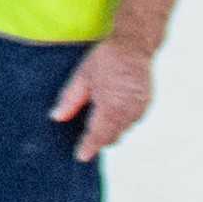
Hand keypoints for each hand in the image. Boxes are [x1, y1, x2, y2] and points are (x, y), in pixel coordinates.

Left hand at [58, 35, 162, 158]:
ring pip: (122, 130)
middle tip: (83, 140)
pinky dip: (119, 121)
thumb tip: (57, 117)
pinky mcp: (145, 105)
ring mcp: (139, 108)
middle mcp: (128, 110)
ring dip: (109, 131)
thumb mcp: (83, 76)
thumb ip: (70, 99)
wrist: (134, 45)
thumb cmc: (106, 58)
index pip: (99, 134)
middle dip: (98, 139)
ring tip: (94, 123)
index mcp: (111, 105)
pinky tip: (109, 112)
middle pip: (111, 136)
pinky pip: (130, 121)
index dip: (89, 147)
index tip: (80, 156)